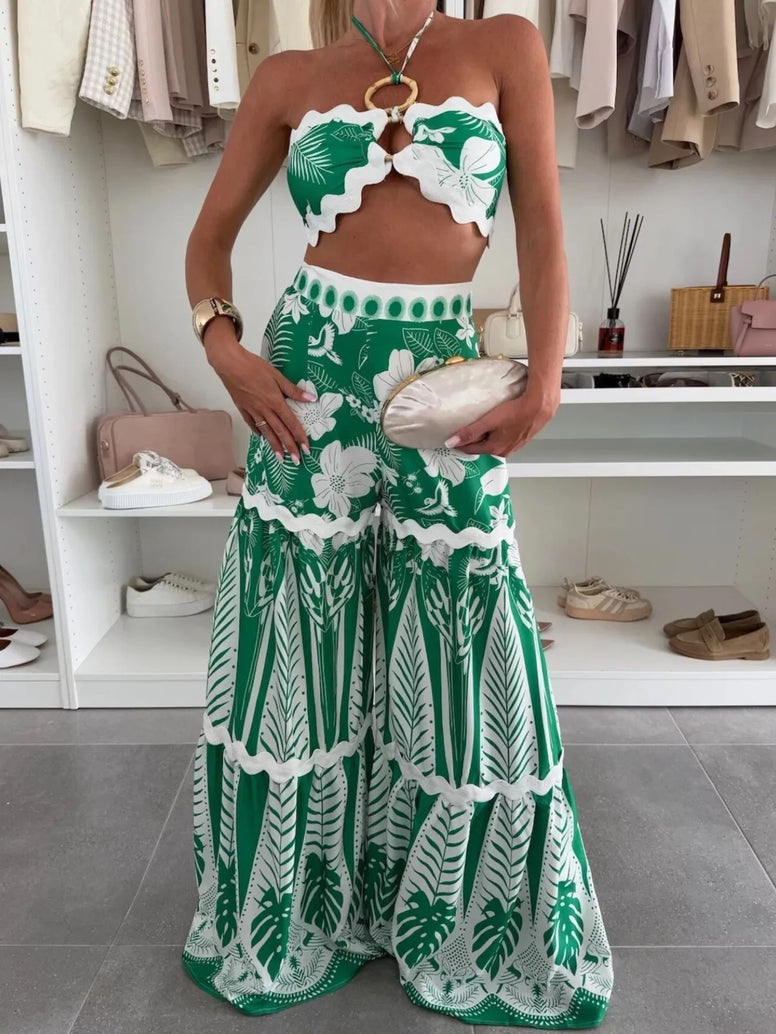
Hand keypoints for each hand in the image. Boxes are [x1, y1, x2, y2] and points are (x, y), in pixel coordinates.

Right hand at [204, 328, 312, 463]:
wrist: (229, 364)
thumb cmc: (254, 366)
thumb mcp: (277, 376)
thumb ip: (293, 390)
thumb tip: (311, 399)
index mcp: (275, 402)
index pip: (291, 423)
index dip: (299, 436)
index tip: (306, 448)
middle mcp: (265, 410)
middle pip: (280, 432)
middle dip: (289, 447)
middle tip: (296, 460)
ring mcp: (252, 411)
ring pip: (266, 432)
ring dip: (275, 446)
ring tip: (281, 458)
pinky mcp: (243, 409)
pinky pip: (252, 424)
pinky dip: (258, 432)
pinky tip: (262, 438)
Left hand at [444, 388, 559, 456]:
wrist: (540, 406)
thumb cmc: (516, 412)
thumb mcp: (488, 421)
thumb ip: (470, 432)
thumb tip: (451, 442)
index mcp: (494, 448)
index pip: (470, 449)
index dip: (460, 442)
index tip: (452, 437)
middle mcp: (504, 451)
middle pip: (483, 446)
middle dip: (474, 439)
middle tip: (467, 428)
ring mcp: (515, 446)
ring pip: (494, 442)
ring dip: (487, 436)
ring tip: (483, 424)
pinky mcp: (522, 438)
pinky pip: (505, 438)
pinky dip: (499, 433)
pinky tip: (501, 423)